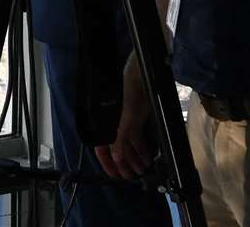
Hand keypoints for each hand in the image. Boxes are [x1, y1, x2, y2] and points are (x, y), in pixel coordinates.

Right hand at [94, 55, 152, 180]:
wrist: (143, 73)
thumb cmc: (131, 90)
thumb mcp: (127, 116)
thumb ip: (121, 136)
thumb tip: (116, 156)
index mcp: (106, 122)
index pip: (102, 147)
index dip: (107, 162)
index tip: (114, 175)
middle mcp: (114, 124)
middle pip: (116, 148)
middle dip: (124, 164)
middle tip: (132, 176)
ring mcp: (125, 122)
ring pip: (128, 144)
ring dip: (135, 158)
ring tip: (143, 170)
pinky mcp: (136, 119)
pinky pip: (137, 137)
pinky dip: (141, 148)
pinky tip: (147, 157)